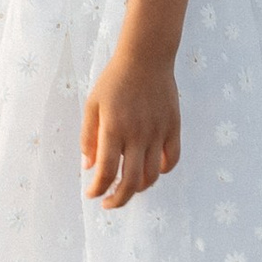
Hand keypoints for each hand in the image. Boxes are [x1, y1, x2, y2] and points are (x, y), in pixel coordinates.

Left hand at [81, 51, 180, 204]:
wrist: (145, 58)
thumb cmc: (114, 81)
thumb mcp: (92, 105)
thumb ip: (88, 137)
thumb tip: (89, 167)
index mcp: (113, 128)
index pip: (106, 171)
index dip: (98, 189)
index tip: (92, 195)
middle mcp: (137, 134)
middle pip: (131, 182)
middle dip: (118, 199)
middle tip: (109, 203)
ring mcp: (158, 132)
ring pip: (152, 176)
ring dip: (139, 189)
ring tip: (127, 187)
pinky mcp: (173, 128)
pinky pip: (171, 159)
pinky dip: (161, 171)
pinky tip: (150, 170)